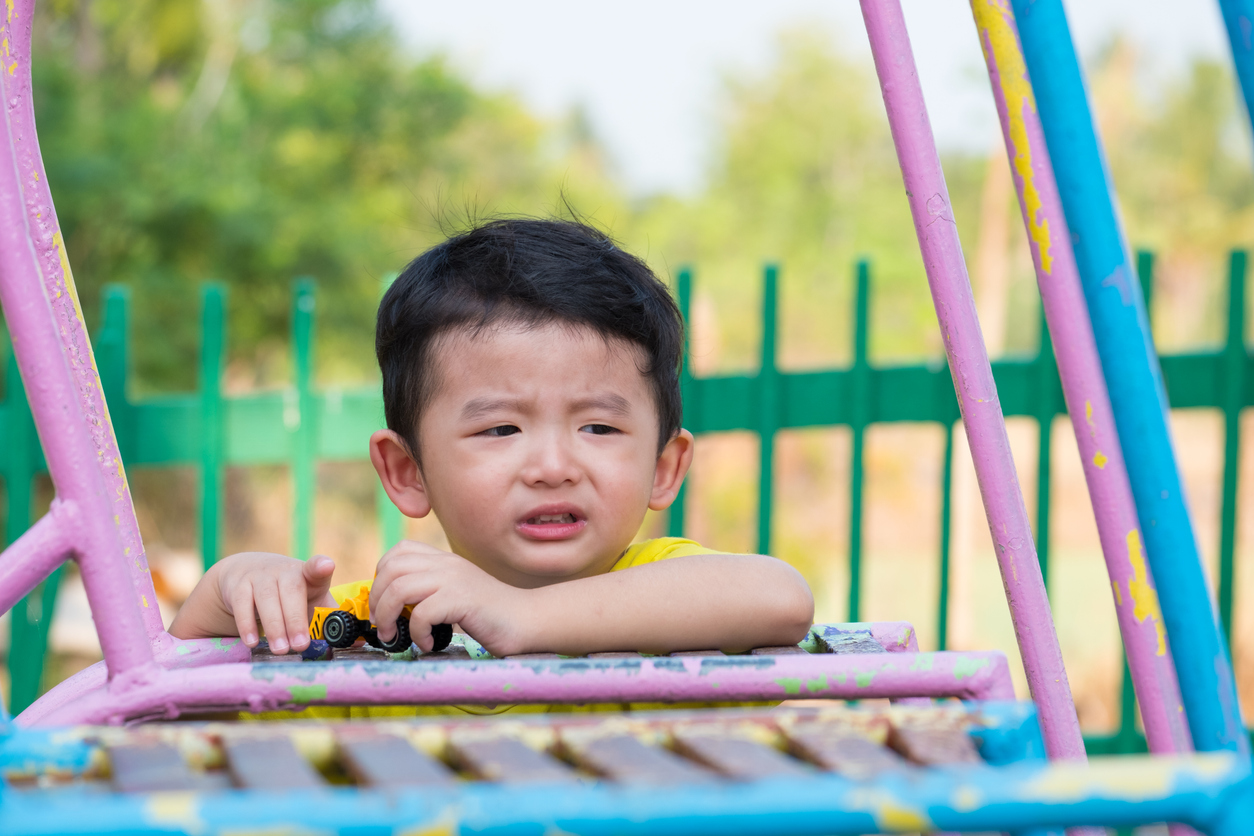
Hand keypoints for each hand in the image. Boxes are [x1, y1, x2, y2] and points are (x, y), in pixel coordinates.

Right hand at [213, 552, 336, 653]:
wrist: (247, 573)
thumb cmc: (289, 593)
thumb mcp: (310, 599)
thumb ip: (329, 617)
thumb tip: (357, 641)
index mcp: (308, 574)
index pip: (316, 567)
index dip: (320, 566)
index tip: (326, 566)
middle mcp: (284, 571)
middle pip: (292, 592)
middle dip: (296, 620)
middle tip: (300, 645)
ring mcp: (260, 576)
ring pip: (266, 598)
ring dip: (274, 626)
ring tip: (281, 649)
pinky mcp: (239, 586)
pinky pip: (242, 604)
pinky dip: (246, 624)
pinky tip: (252, 642)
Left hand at [369, 541, 527, 655]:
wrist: (526, 620)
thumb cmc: (489, 615)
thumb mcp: (455, 592)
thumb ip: (430, 589)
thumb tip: (391, 605)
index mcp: (444, 560)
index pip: (399, 552)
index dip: (381, 577)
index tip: (384, 603)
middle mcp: (447, 564)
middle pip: (391, 570)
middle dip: (377, 601)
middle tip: (383, 626)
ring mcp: (454, 579)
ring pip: (399, 589)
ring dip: (389, 618)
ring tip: (395, 638)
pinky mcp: (462, 600)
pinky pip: (421, 613)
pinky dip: (417, 634)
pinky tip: (429, 644)